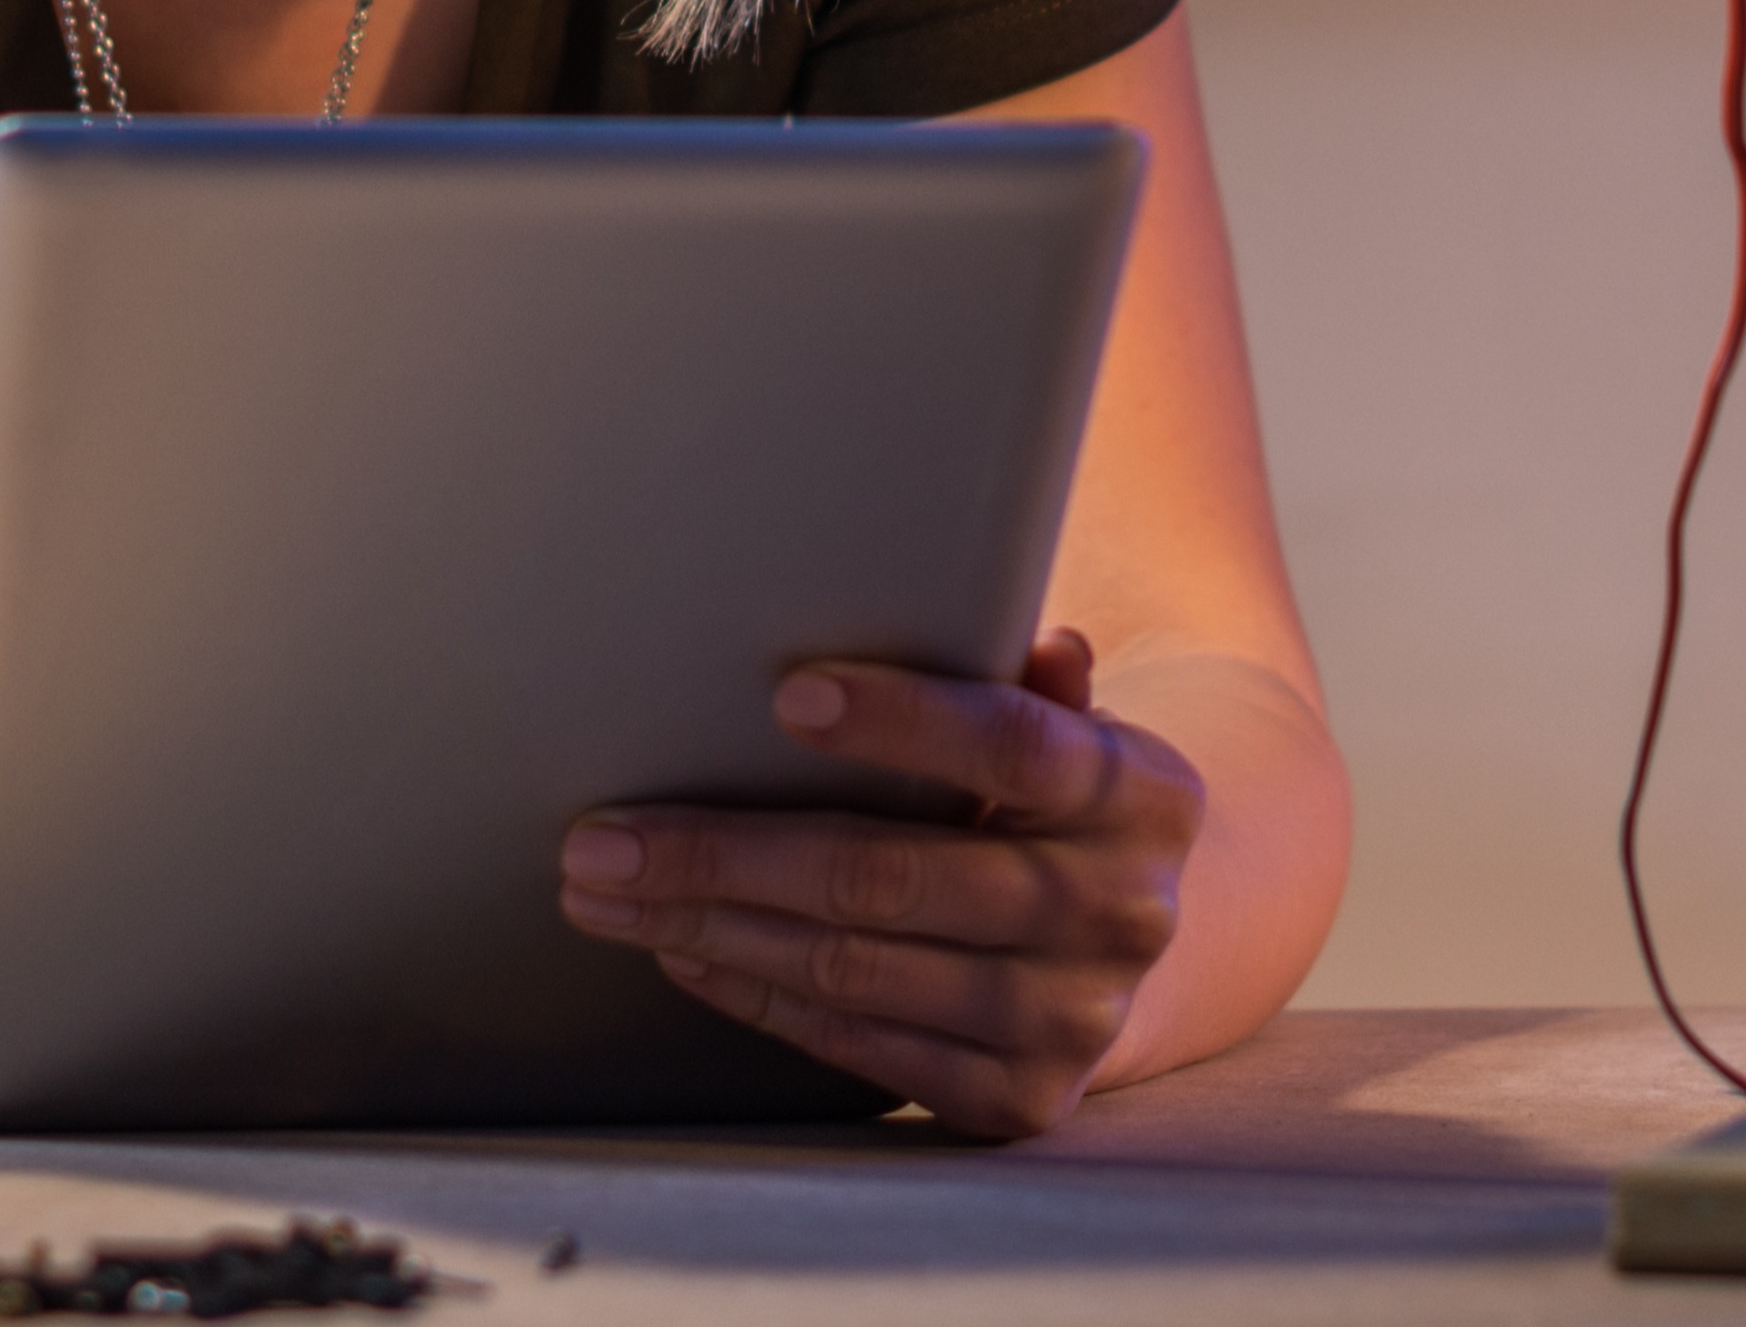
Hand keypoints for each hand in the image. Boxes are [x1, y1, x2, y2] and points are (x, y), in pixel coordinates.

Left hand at [556, 627, 1202, 1139]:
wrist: (1143, 958)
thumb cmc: (1059, 807)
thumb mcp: (1073, 735)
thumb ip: (1036, 691)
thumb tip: (1044, 646)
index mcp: (1145, 794)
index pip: (1017, 746)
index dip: (906, 722)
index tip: (785, 695)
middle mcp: (1123, 914)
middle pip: (896, 878)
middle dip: (728, 853)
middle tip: (601, 835)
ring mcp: (1071, 1019)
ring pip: (857, 971)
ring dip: (712, 927)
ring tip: (607, 891)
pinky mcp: (1017, 1099)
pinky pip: (859, 1047)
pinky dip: (759, 993)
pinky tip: (685, 948)